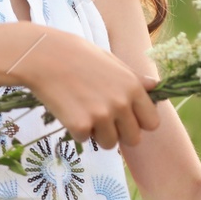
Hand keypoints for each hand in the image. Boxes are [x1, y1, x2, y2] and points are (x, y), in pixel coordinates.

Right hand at [13, 26, 161, 149]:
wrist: (45, 56)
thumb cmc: (79, 55)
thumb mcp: (112, 62)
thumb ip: (135, 78)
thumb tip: (155, 86)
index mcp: (133, 87)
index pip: (152, 123)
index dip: (139, 122)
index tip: (126, 118)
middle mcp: (122, 103)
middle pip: (133, 139)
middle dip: (119, 133)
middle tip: (103, 118)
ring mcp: (101, 116)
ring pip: (109, 144)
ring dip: (98, 134)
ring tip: (84, 112)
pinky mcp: (80, 125)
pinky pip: (84, 140)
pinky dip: (76, 130)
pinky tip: (69, 110)